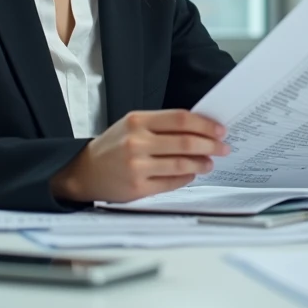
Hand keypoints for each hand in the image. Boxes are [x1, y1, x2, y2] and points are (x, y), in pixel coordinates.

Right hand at [51, 109, 230, 203]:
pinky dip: (187, 178)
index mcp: (137, 121)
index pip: (181, 119)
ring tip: (210, 162)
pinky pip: (172, 182)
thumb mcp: (132, 125)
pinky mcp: (138, 188)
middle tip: (223, 147)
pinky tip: (192, 174)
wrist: (84, 171)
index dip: (205, 124)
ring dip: (202, 163)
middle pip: (186, 142)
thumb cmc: (113, 145)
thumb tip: (200, 129)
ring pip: (182, 164)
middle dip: (210, 145)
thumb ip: (162, 125)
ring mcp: (137, 166)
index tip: (220, 130)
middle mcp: (137, 142)